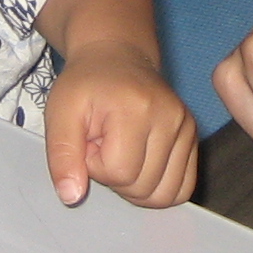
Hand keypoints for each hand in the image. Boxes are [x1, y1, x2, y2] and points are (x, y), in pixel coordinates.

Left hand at [45, 41, 199, 206]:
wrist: (117, 56)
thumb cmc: (86, 84)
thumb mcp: (60, 113)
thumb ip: (62, 155)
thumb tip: (72, 196)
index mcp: (137, 109)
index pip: (120, 172)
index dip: (96, 166)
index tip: (90, 140)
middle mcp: (171, 118)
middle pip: (144, 187)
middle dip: (115, 176)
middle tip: (104, 144)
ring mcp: (187, 127)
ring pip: (165, 194)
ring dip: (136, 185)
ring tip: (122, 152)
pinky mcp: (193, 137)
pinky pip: (182, 188)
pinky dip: (158, 187)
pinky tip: (141, 163)